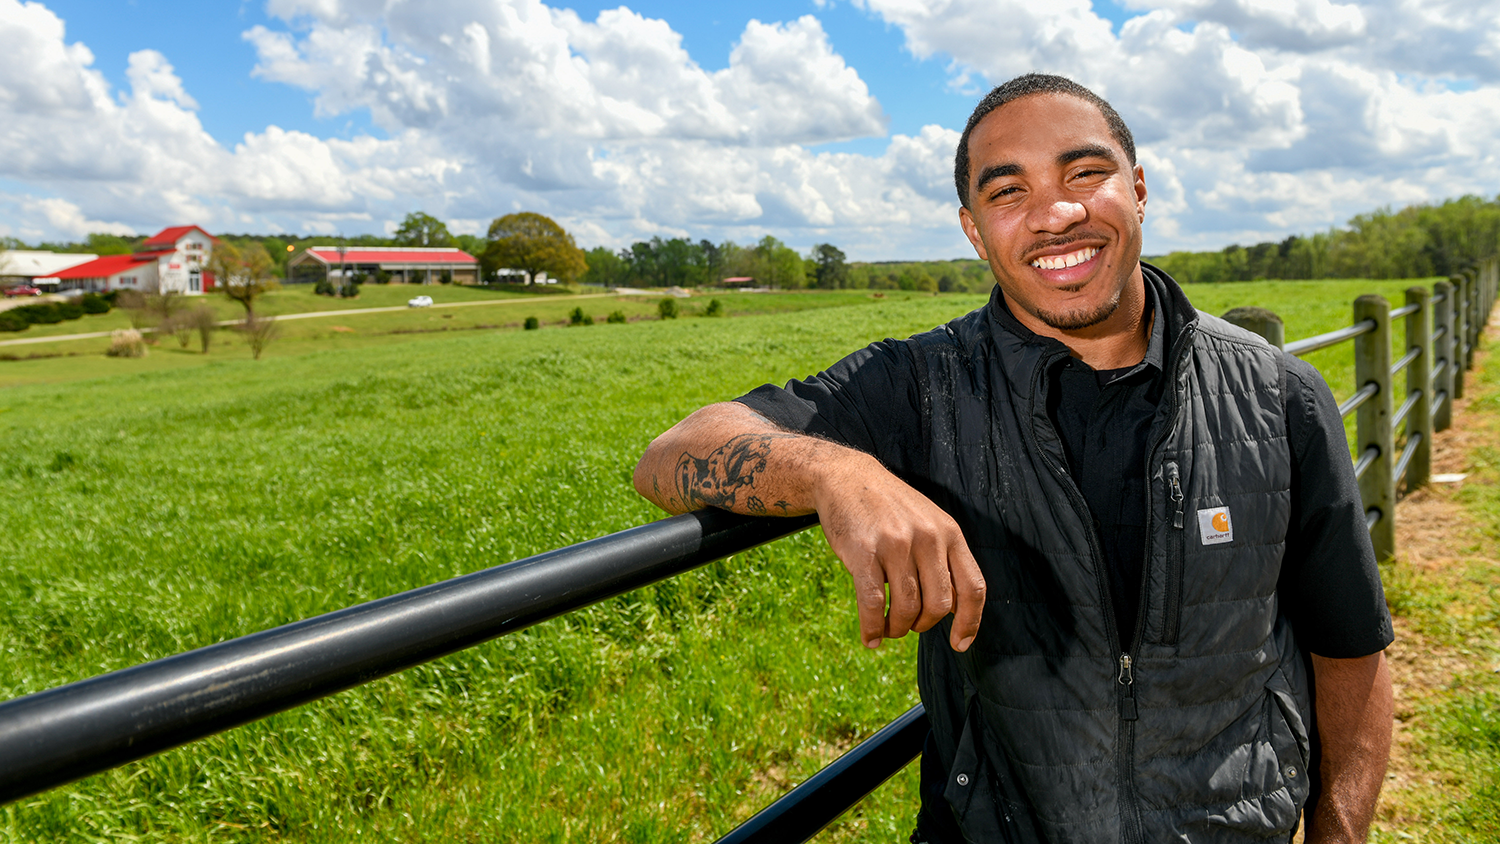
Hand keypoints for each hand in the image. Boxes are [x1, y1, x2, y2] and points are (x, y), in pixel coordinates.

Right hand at [812, 451, 985, 651]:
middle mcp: (928, 538)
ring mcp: (896, 544)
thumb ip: (945, 560)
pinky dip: (872, 628)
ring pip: (906, 608)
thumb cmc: (890, 508)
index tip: (959, 644)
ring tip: (887, 628)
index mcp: (949, 533)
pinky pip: (872, 602)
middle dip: (923, 625)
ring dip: (896, 628)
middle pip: (938, 604)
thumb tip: (957, 609)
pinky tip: (869, 638)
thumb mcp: (929, 523)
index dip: (969, 623)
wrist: (847, 478)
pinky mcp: (863, 551)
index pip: (972, 588)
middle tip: (909, 625)